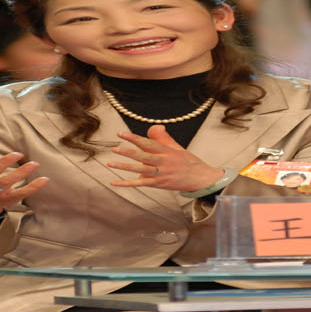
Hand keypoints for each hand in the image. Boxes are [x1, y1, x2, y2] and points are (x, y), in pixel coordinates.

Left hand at [107, 125, 222, 191]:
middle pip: (143, 156)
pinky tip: (114, 183)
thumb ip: (162, 138)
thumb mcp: (176, 147)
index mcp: (166, 151)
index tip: (121, 134)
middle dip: (128, 152)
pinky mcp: (158, 184)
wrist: (200, 179)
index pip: (148, 142)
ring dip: (124, 167)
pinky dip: (126, 184)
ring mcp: (160, 174)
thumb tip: (154, 127)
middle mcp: (162, 162)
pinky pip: (140, 184)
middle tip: (114, 148)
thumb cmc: (187, 162)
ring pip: (140, 170)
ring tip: (110, 163)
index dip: (134, 138)